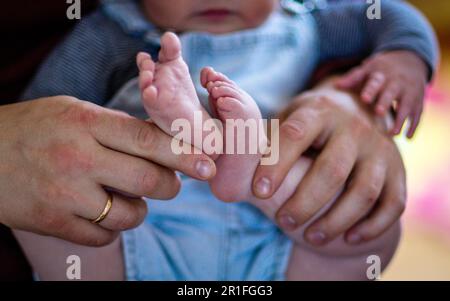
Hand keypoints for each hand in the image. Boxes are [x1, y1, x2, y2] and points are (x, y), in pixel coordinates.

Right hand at [0, 96, 214, 245]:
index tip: (207, 164)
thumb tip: (166, 141)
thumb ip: (119, 126)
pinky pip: (104, 236)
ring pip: (131, 214)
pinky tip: (102, 211)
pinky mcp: (53, 223)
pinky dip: (112, 227)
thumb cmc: (35, 128)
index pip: (147, 140)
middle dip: (170, 185)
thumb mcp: (76, 112)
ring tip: (127, 196)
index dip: (183, 154)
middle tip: (171, 182)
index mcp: (86, 123)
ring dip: (140, 208)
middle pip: (148, 181)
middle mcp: (78, 158)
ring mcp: (65, 194)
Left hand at [252, 80, 405, 245]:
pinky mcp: (398, 170)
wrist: (359, 110)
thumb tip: (227, 169)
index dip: (276, 164)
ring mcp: (380, 149)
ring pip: (364, 191)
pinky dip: (373, 225)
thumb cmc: (310, 124)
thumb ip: (264, 138)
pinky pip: (393, 203)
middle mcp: (352, 128)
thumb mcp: (287, 118)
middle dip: (305, 201)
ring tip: (309, 237)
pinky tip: (349, 238)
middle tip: (283, 221)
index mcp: (318, 111)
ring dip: (336, 220)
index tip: (258, 192)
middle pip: (331, 169)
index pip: (295, 134)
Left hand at [336, 50, 427, 137]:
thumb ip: (353, 78)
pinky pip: (417, 114)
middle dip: (385, 102)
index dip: (370, 90)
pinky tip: (408, 138)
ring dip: (400, 119)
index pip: (375, 82)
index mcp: (382, 75)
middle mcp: (397, 82)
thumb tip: (336, 85)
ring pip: (406, 105)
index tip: (364, 99)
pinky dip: (414, 125)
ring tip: (392, 134)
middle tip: (378, 112)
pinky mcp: (418, 100)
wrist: (409, 59)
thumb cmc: (381, 70)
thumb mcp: (368, 69)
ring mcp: (409, 91)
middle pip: (391, 92)